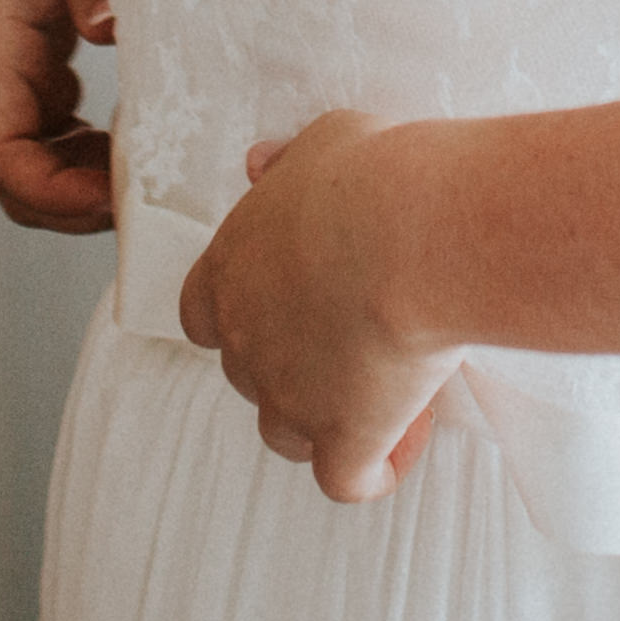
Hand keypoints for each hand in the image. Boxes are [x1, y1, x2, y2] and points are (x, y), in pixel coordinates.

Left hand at [174, 114, 460, 500]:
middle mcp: (245, 340)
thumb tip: (259, 165)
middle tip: (358, 334)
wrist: (419, 233)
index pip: (200, 312)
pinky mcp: (343, 439)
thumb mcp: (325, 141)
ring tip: (384, 390)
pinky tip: (406, 439)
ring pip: (285, 435)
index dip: (238, 314)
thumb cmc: (377, 177)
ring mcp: (288, 396)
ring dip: (323, 421)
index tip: (289, 300)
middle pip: (247, 374)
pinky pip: (348, 479)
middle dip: (294, 362)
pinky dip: (375, 467)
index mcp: (229, 269)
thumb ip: (287, 163)